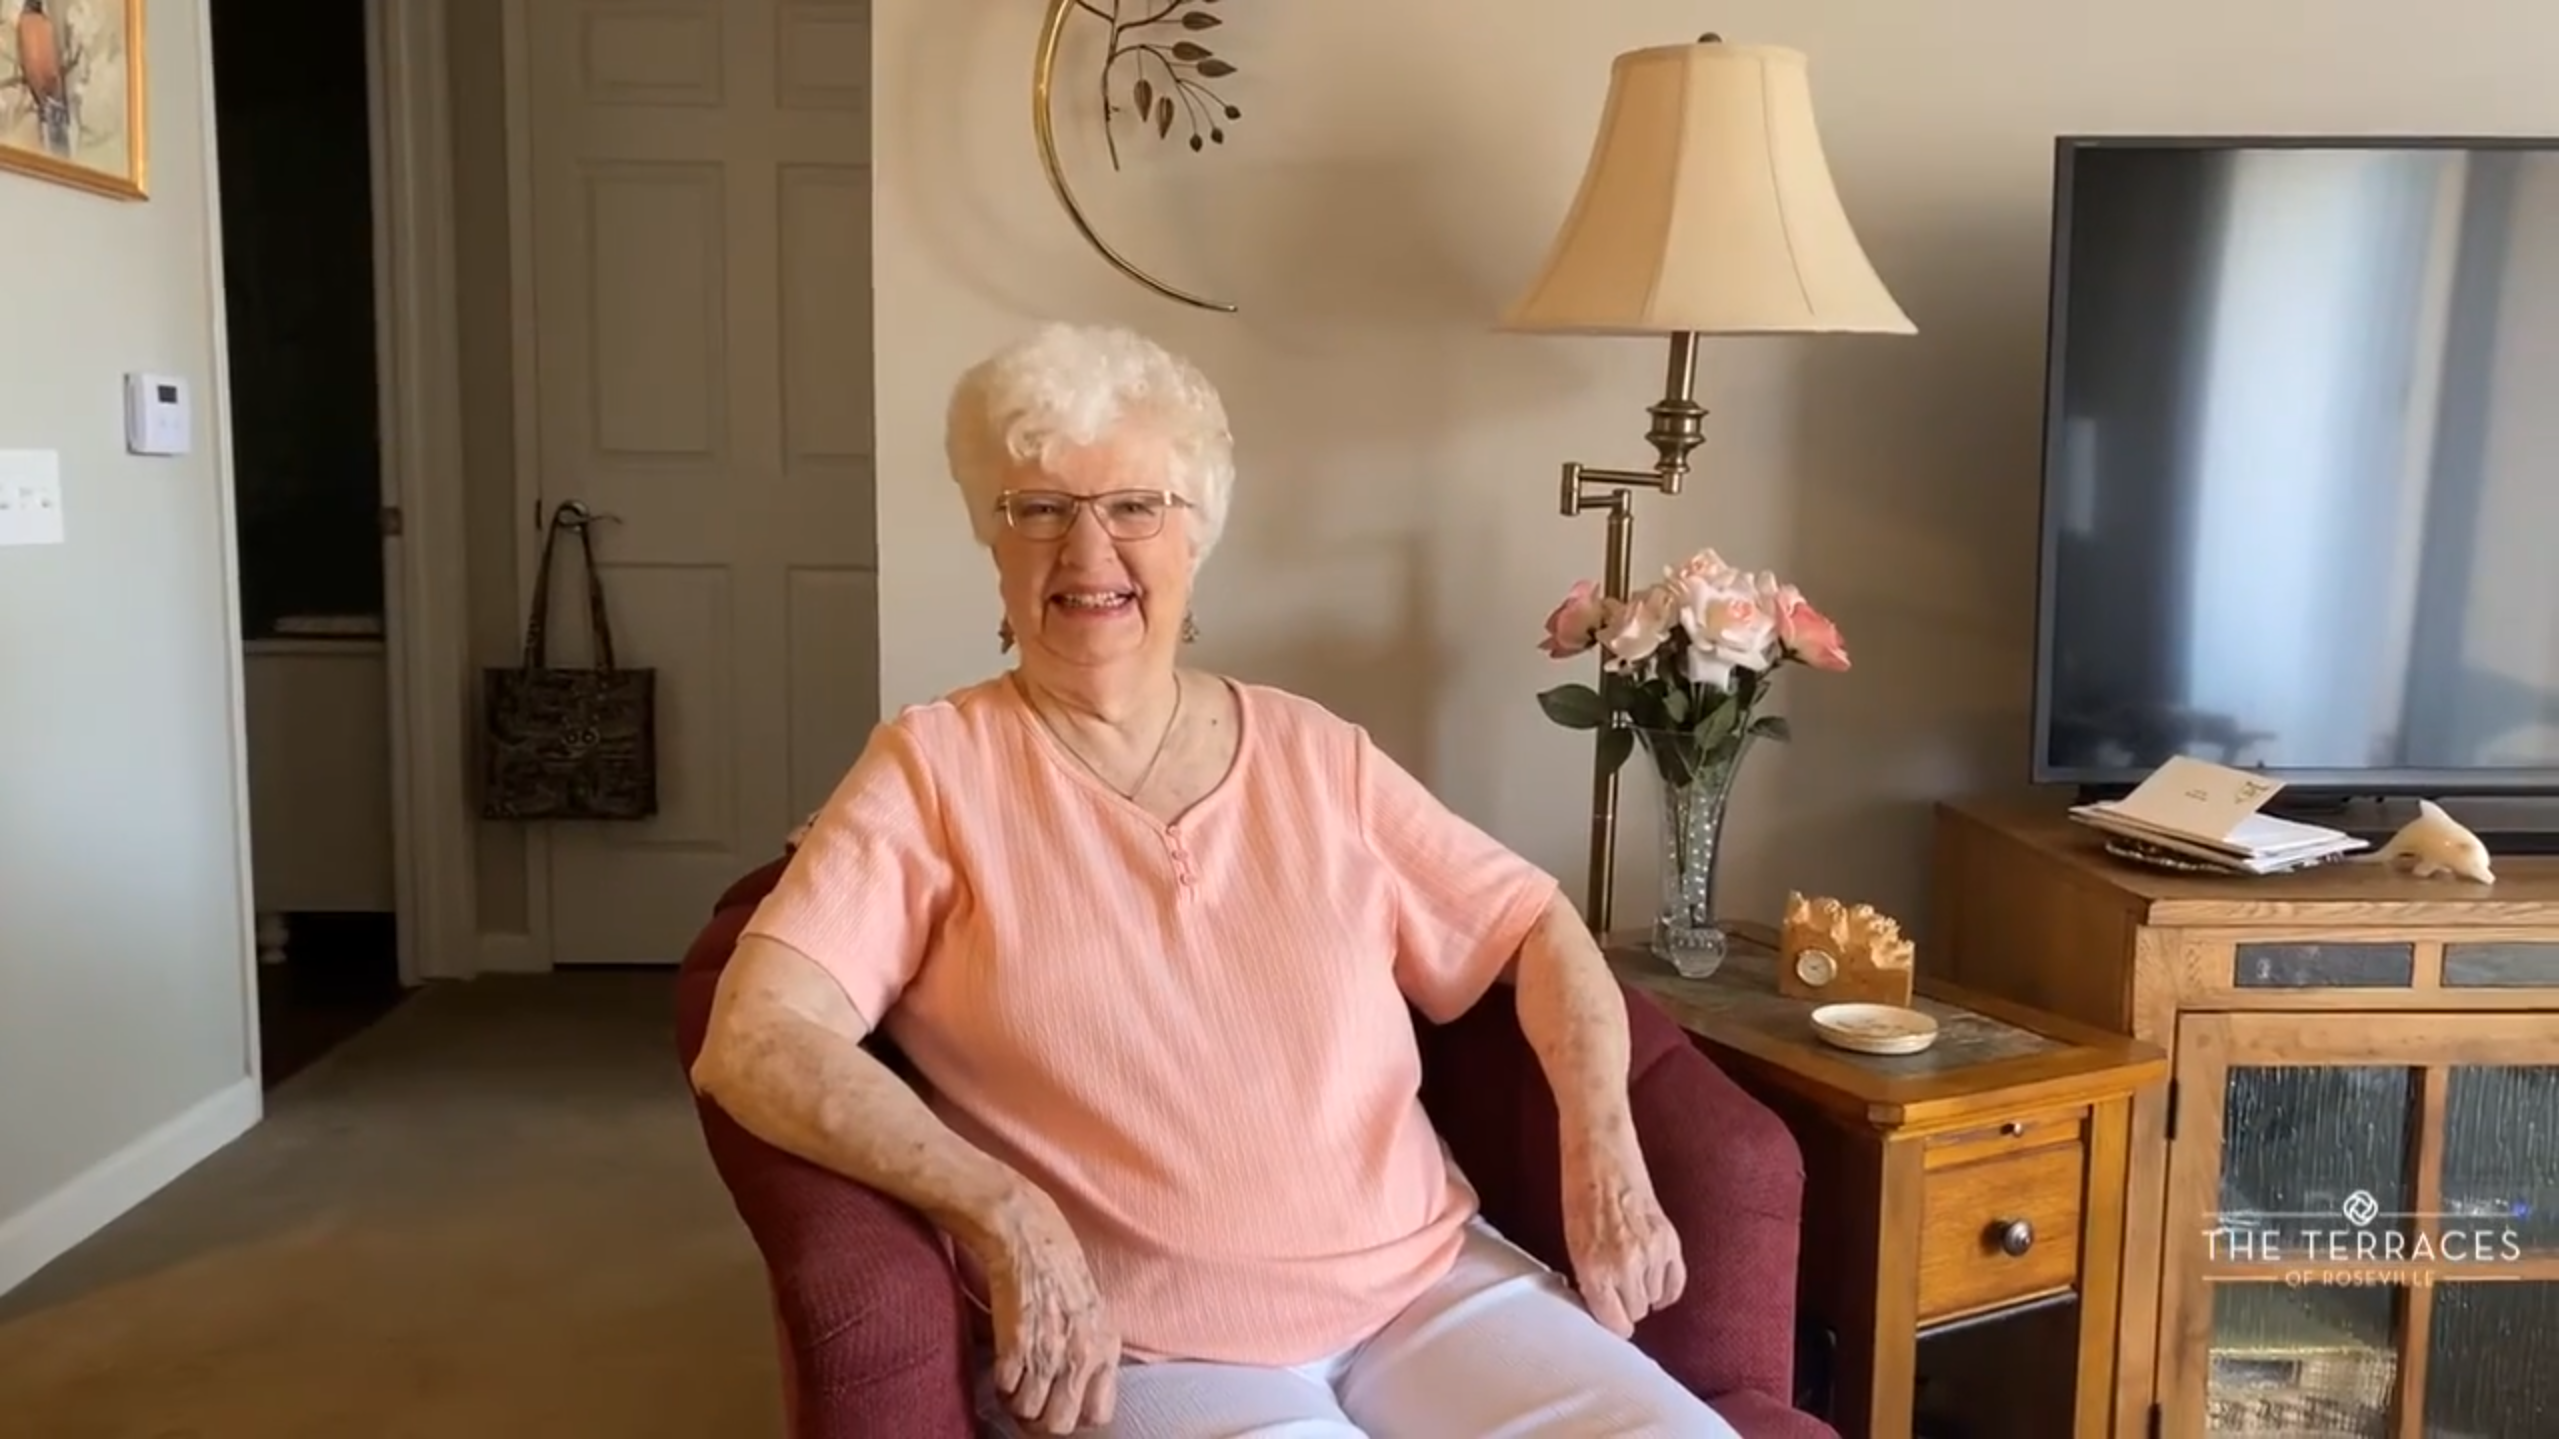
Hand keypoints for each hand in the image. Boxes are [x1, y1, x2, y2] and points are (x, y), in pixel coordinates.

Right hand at [973, 1184, 1120, 1433]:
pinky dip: (999, 1385)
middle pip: (1060, 1425)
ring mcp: (1051, 1349)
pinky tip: (1001, 1366)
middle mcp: (1082, 1353)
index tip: (1058, 1405)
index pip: (1099, 1415)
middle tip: (1027, 1401)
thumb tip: (1077, 1389)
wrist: (1027, 1231)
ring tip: (1012, 1383)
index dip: (1075, 1417)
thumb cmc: (1057, 1267)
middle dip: (1039, 1420)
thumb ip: (1090, 1350)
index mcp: (1105, 1347)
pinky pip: (1007, 1389)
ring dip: (1015, 1402)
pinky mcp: (1018, 1341)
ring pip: (1029, 1413)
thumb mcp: (1091, 1310)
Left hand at [1558, 1132, 1686, 1336]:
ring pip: (1655, 1298)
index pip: (1614, 1323)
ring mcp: (1653, 1253)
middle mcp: (1626, 1265)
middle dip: (1626, 1305)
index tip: (1611, 1321)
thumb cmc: (1578, 1194)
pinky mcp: (1670, 1240)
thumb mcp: (1572, 1243)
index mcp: (1595, 1268)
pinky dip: (1667, 1289)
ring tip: (1630, 1272)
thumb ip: (1590, 1279)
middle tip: (1616, 1291)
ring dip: (1644, 1291)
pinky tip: (1656, 1284)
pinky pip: (1676, 1283)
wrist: (1600, 1154)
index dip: (1612, 1324)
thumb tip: (1605, 1310)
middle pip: (1636, 1312)